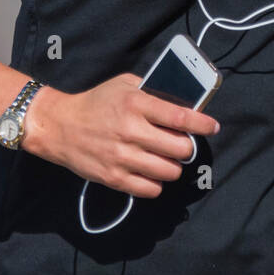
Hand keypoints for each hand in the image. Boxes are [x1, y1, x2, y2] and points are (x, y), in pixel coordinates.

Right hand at [22, 74, 219, 199]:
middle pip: (180, 148)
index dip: (202, 124)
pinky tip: (150, 172)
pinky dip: (156, 183)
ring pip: (169, 171)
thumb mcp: (124, 85)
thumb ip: (152, 91)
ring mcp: (122, 157)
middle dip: (186, 146)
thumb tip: (183, 103)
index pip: (180, 117)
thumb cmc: (97, 102)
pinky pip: (151, 190)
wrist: (60, 126)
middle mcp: (131, 131)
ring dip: (173, 166)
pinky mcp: (114, 178)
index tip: (213, 127)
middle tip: (180, 143)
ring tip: (165, 158)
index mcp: (136, 104)